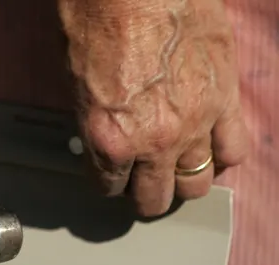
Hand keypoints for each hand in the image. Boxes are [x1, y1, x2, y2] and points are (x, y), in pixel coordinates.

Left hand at [58, 0, 248, 216]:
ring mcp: (195, 123)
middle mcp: (154, 142)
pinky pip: (234, 149)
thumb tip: (104, 138)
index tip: (109, 177)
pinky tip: (210, 148)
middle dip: (143, 195)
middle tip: (140, 184)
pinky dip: (221, 155)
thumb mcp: (76, 83)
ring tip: (175, 171)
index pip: (107, 187)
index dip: (106, 183)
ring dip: (182, 181)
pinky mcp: (225, 99)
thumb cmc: (96, 20)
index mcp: (109, 140)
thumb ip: (94, 122)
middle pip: (154, 198)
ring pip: (196, 183)